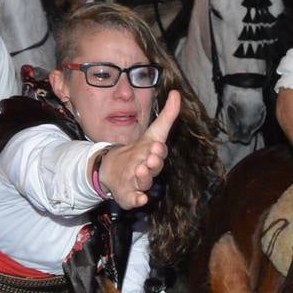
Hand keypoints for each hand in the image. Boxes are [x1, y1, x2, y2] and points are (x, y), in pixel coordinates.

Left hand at [98, 90, 180, 208]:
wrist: (116, 168)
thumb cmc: (140, 151)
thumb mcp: (152, 133)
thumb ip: (166, 116)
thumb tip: (177, 93)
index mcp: (156, 155)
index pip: (160, 152)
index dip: (158, 150)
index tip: (155, 146)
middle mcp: (150, 170)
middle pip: (154, 168)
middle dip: (153, 164)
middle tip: (149, 160)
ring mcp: (140, 184)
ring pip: (144, 182)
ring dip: (144, 178)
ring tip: (140, 170)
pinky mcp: (130, 195)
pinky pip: (135, 199)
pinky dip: (137, 199)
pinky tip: (139, 198)